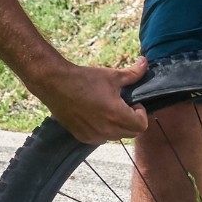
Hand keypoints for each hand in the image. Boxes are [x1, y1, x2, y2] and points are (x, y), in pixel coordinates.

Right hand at [34, 57, 150, 143]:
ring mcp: (94, 136)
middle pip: (131, 133)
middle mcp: (107, 131)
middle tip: (123, 105)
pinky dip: (103, 130)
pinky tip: (95, 115)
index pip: (141, 126)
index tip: (133, 102)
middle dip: (131, 120)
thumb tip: (145, 63)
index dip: (141, 113)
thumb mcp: (112, 76)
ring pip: (116, 136)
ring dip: (118, 126)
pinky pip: (101, 138)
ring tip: (108, 109)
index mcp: (117, 116)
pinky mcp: (82, 137)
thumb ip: (133, 74)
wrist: (56, 85)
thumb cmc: (84, 79)